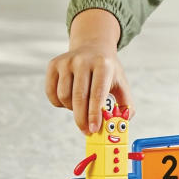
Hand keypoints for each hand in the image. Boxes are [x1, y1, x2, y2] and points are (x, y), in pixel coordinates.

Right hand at [46, 8, 132, 133]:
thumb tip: (124, 122)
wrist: (93, 47)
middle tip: (86, 131)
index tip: (93, 129)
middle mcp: (83, 60)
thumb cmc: (107, 71)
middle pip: (79, 97)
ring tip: (82, 107)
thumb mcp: (121, 83)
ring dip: (72, 109)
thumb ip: (126, 104)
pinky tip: (70, 100)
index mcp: (103, 64)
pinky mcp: (53, 64)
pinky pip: (52, 93)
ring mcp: (66, 61)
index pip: (97, 93)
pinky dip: (60, 104)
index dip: (94, 114)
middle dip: (82, 118)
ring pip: (64, 97)